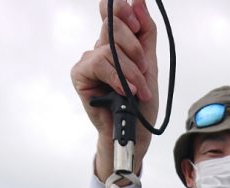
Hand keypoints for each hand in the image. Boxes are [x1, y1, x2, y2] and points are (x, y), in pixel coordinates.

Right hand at [71, 0, 158, 181]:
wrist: (134, 133)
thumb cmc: (140, 105)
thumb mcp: (150, 64)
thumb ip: (145, 32)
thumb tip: (138, 1)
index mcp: (117, 43)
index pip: (114, 11)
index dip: (124, 10)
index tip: (137, 23)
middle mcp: (101, 47)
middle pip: (112, 25)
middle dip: (134, 49)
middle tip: (144, 70)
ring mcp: (89, 60)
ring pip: (109, 47)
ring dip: (131, 71)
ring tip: (138, 91)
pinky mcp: (80, 74)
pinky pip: (98, 62)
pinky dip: (116, 78)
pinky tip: (124, 91)